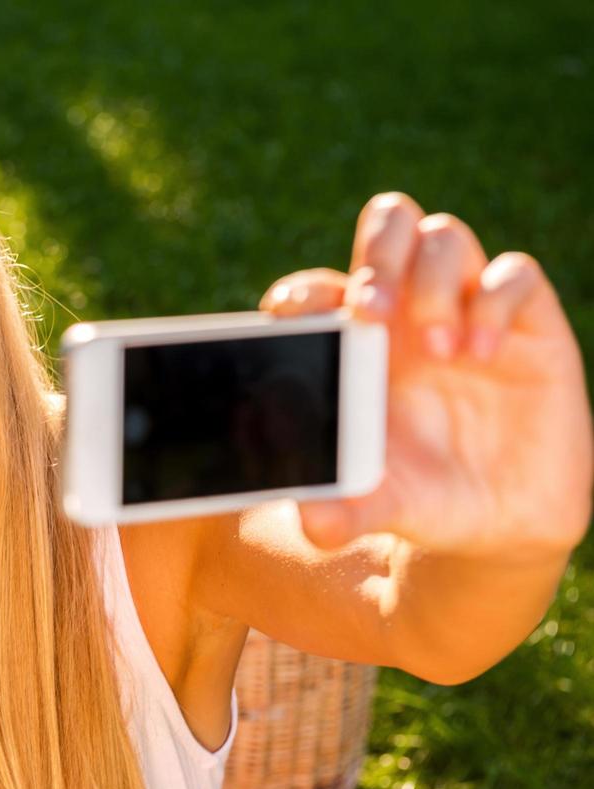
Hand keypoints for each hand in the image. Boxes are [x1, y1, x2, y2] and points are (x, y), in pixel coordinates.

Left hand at [261, 192, 592, 556]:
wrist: (499, 524)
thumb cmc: (422, 498)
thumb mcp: (379, 507)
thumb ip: (342, 510)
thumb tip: (312, 523)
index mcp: (353, 345)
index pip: (317, 288)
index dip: (305, 292)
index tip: (299, 319)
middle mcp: (406, 313)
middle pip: (387, 226)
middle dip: (377, 253)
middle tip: (374, 310)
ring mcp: (465, 309)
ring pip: (444, 237)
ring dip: (433, 282)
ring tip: (439, 353)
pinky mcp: (526, 322)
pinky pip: (514, 273)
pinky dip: (494, 299)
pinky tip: (482, 353)